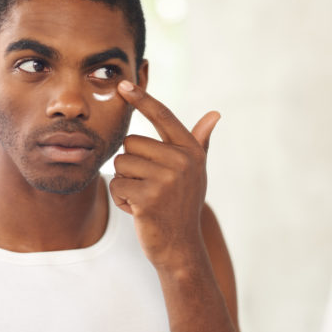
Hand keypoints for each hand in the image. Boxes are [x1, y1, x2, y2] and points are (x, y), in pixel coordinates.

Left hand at [109, 80, 220, 271]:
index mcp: (191, 150)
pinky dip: (121, 199)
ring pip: (121, 163)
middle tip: (149, 186)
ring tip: (145, 198)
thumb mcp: (194, 171)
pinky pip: (116, 184)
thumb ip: (199, 141)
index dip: (141, 99)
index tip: (123, 84)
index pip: (162, 115)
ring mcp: (166, 179)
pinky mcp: (148, 197)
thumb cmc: (182, 205)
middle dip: (131, 164)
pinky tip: (139, 211)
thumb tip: (215, 114)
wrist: (180, 247)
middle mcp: (182, 160)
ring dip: (125, 182)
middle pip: (131, 142)